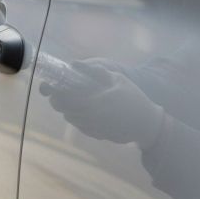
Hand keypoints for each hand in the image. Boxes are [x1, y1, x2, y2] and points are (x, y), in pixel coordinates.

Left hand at [39, 59, 164, 149]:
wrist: (147, 124)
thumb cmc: (133, 97)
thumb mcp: (117, 79)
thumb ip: (94, 71)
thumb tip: (73, 63)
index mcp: (95, 100)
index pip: (65, 97)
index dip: (54, 92)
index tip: (52, 86)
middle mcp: (91, 116)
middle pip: (63, 109)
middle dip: (57, 100)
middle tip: (58, 94)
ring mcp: (92, 127)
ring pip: (69, 118)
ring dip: (67, 109)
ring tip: (72, 101)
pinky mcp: (95, 134)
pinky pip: (79, 126)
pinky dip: (77, 118)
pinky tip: (84, 111)